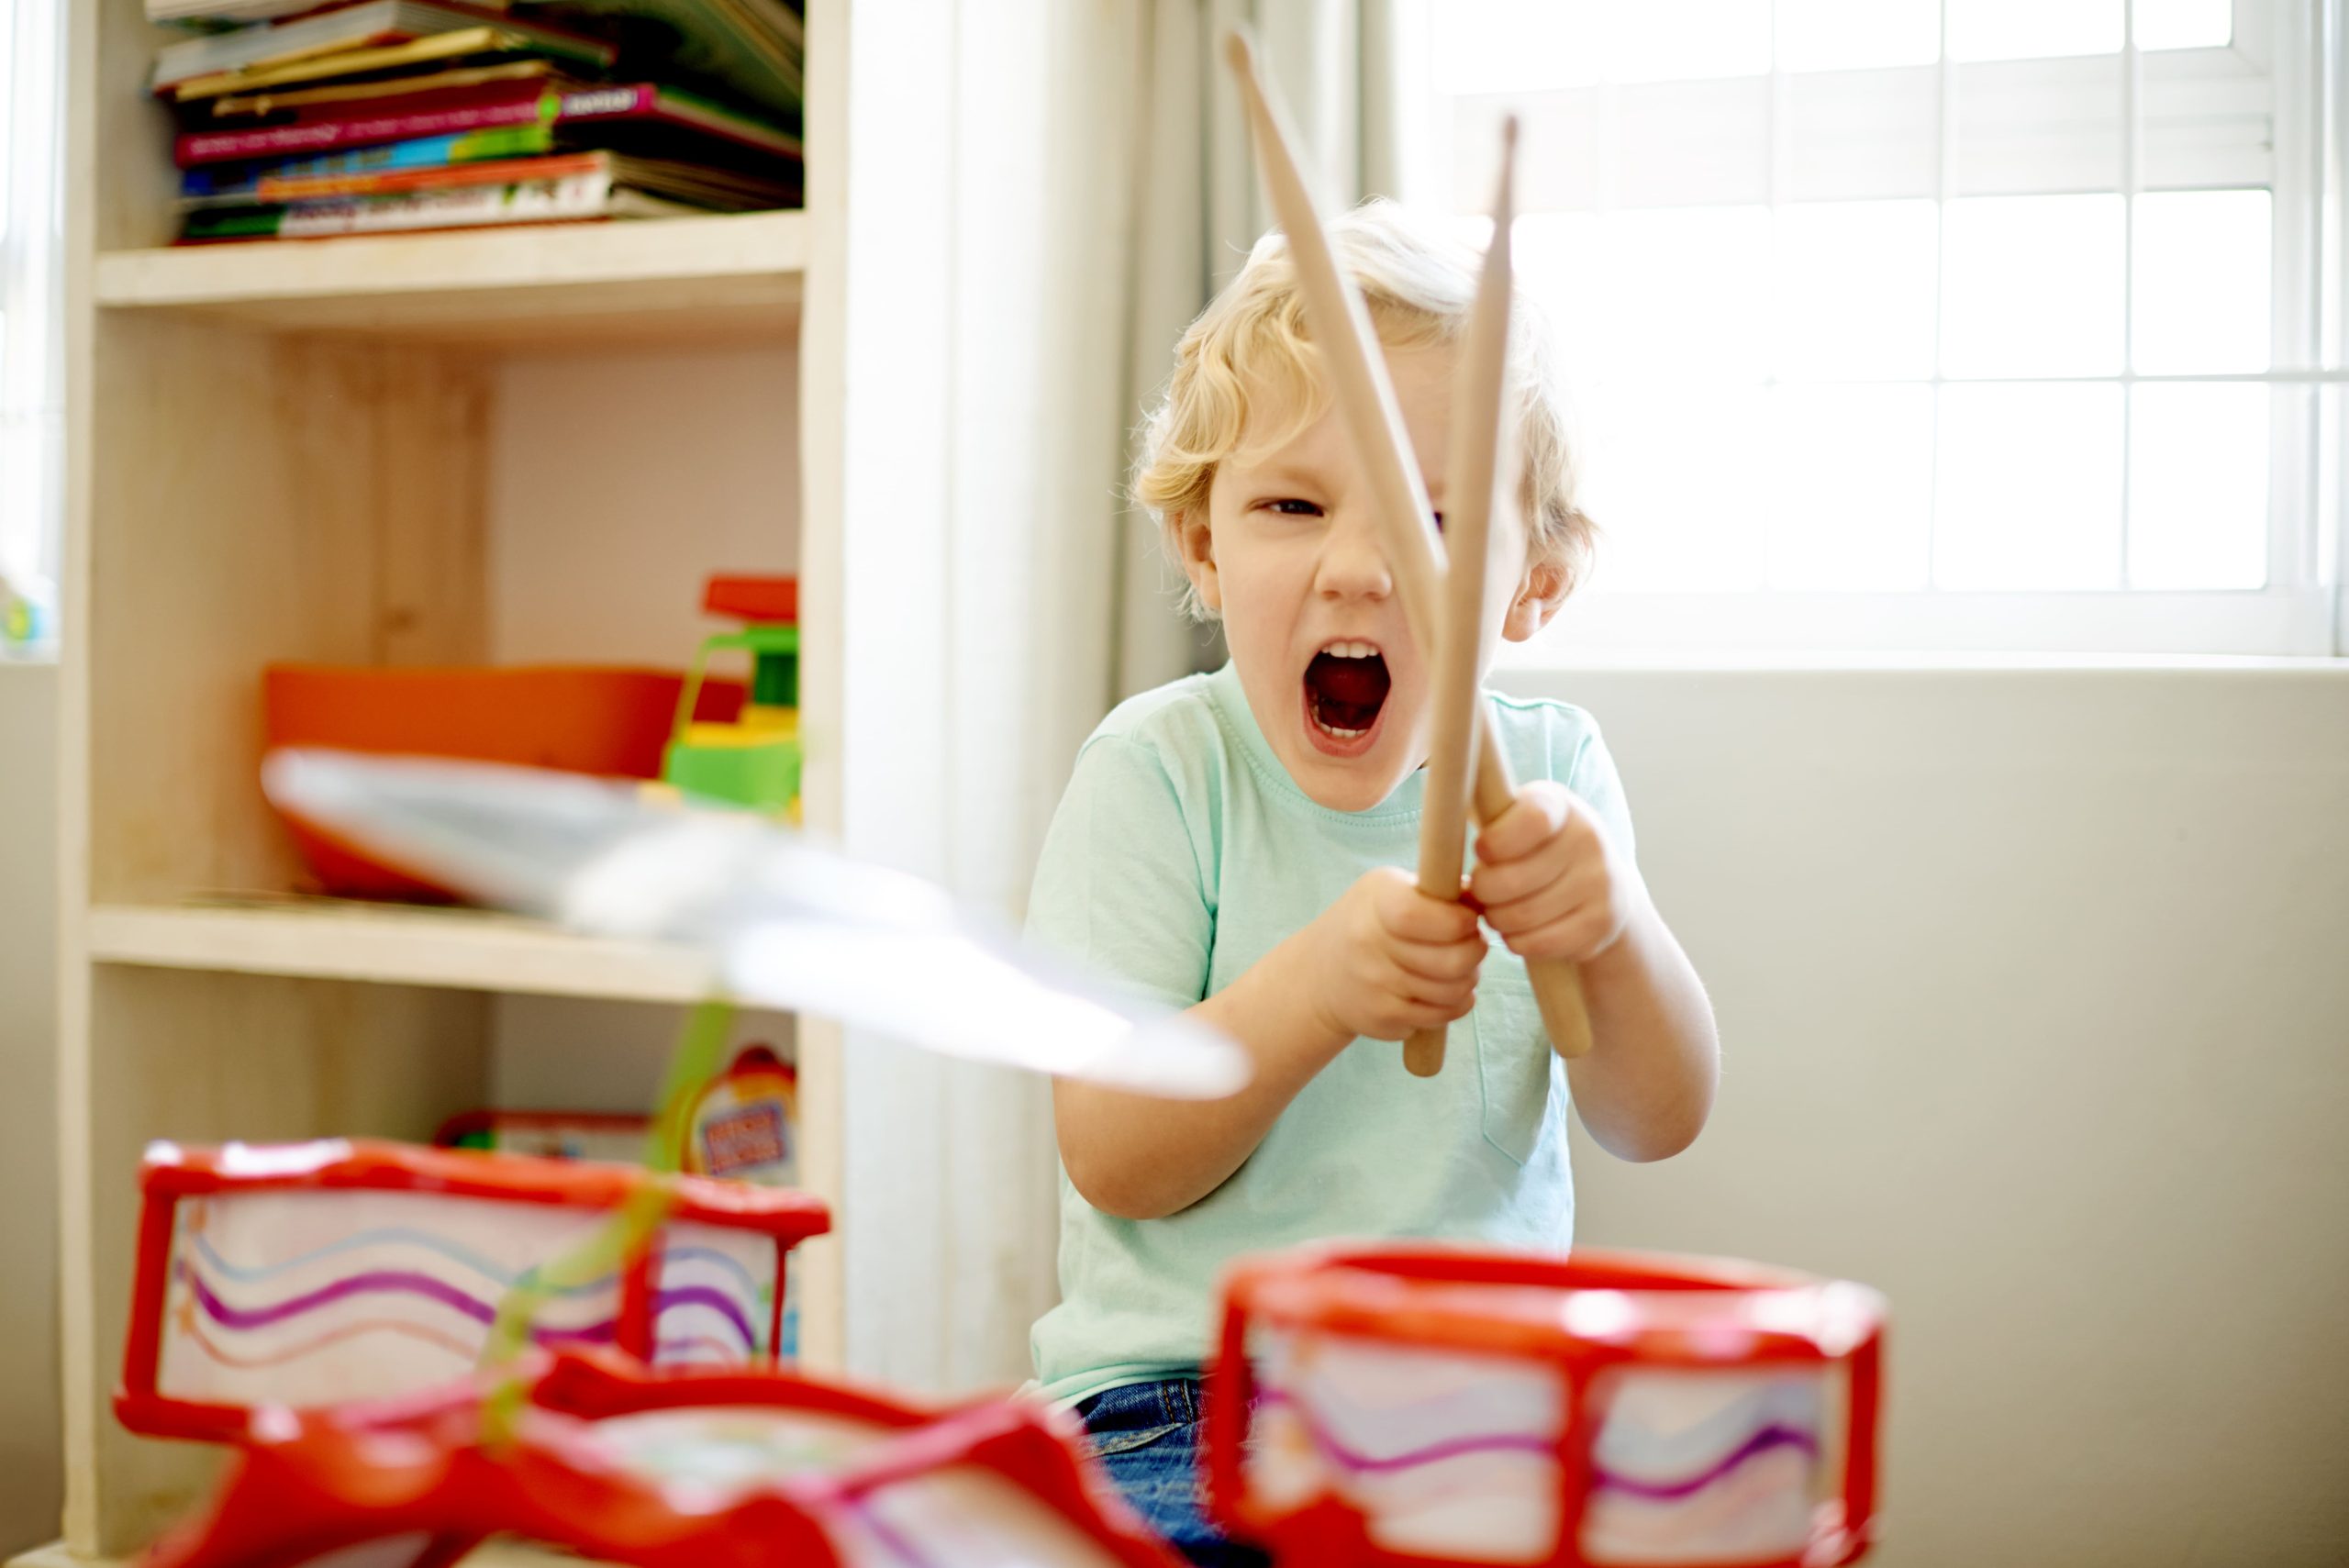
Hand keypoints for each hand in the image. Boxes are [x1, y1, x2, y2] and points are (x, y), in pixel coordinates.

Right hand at [1301, 866, 1485, 1041]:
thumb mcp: (1391, 890)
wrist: (1318, 974)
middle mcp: (1369, 945)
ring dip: (1468, 979)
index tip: (1468, 919)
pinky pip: (1440, 1017)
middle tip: (1472, 944)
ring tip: (1458, 967)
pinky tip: (1443, 990)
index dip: (1458, 921)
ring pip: (1453, 992)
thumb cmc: (1369, 922)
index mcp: (1375, 902)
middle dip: (1476, 952)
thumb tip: (1486, 897)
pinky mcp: (1382, 1019)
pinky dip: (1454, 1004)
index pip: (1420, 917)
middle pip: (1452, 961)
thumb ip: (1437, 891)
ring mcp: (1374, 987)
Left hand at [1470, 780, 1639, 962]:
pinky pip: (1537, 943)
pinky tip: (1519, 928)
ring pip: (1520, 916)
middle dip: (1484, 890)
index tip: (1482, 851)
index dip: (1497, 841)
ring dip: (1497, 918)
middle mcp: (1588, 840)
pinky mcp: (1600, 924)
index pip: (1530, 820)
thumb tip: (1444, 816)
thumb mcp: (1517, 819)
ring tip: (1499, 909)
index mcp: (1559, 806)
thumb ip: (1486, 813)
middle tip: (1482, 890)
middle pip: (1512, 879)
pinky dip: (1517, 940)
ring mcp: (1600, 884)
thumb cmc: (1536, 848)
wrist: (1604, 888)